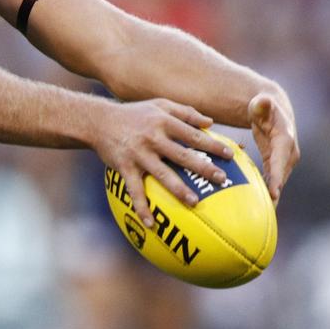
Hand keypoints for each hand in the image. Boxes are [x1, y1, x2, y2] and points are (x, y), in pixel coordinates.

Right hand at [95, 99, 234, 228]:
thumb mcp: (159, 105)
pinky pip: (135, 190)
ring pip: (162, 174)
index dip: (212, 145)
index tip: (230, 155)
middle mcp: (152, 137)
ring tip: (194, 202)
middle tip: (221, 180)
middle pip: (182, 154)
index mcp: (164, 121)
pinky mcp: (124, 167)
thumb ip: (185, 112)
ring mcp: (138, 153)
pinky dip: (141, 207)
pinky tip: (150, 223)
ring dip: (179, 189)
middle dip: (203, 168)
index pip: (193, 134)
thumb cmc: (134, 113)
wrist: (98, 120)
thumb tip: (210, 123)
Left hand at [248, 89, 299, 204]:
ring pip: (278, 183)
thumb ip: (261, 104)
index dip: (277, 176)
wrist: (274, 113)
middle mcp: (289, 154)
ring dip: (271, 200)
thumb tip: (263, 100)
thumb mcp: (261, 104)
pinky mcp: (278, 167)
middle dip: (274, 195)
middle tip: (266, 214)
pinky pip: (273, 182)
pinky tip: (259, 211)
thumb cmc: (264, 107)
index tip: (274, 192)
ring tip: (263, 220)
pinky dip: (267, 195)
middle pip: (280, 177)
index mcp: (285, 141)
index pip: (280, 160)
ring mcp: (285, 162)